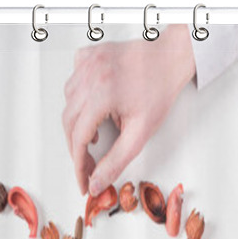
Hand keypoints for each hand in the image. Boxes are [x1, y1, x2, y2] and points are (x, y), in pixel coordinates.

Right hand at [62, 24, 195, 195]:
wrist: (169, 60)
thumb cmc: (159, 91)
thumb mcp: (139, 134)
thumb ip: (115, 162)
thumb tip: (96, 182)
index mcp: (102, 93)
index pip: (78, 138)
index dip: (79, 164)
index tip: (83, 180)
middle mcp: (90, 74)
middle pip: (68, 123)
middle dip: (76, 148)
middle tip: (89, 165)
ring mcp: (87, 62)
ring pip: (68, 103)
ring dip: (77, 124)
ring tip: (93, 137)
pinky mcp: (88, 55)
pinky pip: (72, 82)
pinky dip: (77, 99)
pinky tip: (90, 108)